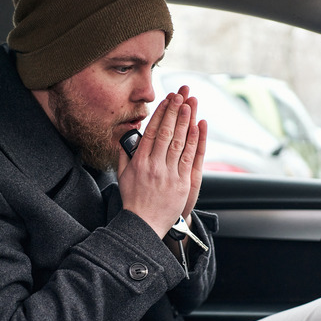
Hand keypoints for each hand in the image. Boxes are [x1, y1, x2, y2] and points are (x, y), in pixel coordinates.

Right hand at [118, 86, 205, 237]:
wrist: (143, 225)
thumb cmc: (133, 200)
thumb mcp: (123, 176)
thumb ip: (124, 156)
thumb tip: (127, 138)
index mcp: (139, 162)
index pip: (151, 132)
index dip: (160, 114)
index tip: (165, 100)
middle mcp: (154, 166)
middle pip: (166, 133)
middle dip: (174, 111)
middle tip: (180, 95)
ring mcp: (169, 174)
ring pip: (179, 142)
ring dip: (185, 121)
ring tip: (189, 104)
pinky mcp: (182, 183)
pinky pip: (189, 158)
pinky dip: (194, 141)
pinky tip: (197, 127)